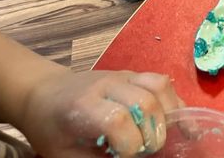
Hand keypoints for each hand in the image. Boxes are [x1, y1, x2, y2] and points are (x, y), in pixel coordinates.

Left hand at [21, 69, 180, 156]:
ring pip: (159, 86)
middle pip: (145, 101)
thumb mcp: (63, 155)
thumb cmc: (51, 129)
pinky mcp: (133, 74)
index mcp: (84, 106)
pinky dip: (174, 101)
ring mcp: (123, 75)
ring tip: (166, 137)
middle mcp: (107, 84)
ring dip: (170, 115)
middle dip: (154, 133)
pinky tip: (180, 120)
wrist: (43, 93)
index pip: (118, 120)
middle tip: (148, 152)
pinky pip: (161, 81)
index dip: (129, 145)